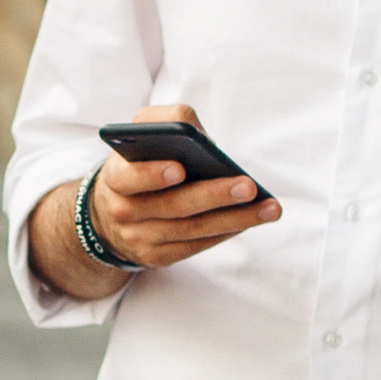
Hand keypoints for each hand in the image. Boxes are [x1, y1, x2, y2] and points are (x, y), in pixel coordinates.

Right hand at [27, 101, 281, 299]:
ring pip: (192, 229)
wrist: (111, 213)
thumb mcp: (142, 135)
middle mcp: (123, 211)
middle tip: (248, 187)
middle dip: (213, 196)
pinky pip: (195, 246)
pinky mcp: (155, 257)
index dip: (151, 174)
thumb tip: (199, 135)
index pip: (129, 177)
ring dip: (234, 219)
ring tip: (268, 207)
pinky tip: (251, 220)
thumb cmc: (140, 162)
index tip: (179, 168)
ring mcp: (139, 239)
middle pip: (173, 205)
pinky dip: (225, 232)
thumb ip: (166, 122)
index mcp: (115, 177)